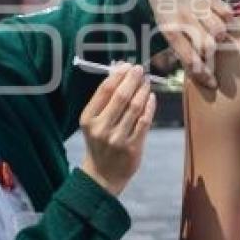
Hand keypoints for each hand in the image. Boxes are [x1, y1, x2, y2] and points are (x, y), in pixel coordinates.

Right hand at [79, 63, 155, 195]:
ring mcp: (117, 139)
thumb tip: (121, 70)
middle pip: (121, 96)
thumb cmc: (100, 141)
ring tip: (146, 82)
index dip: (118, 75)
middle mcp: (101, 128)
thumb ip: (105, 98)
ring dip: (143, 90)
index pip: (105, 90)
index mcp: (88, 118)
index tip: (127, 65)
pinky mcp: (132, 148)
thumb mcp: (94, 121)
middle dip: (133, 79)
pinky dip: (149, 106)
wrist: (103, 174)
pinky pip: (144, 122)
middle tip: (140, 69)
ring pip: (135, 107)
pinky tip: (151, 97)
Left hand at [147, 0, 232, 88]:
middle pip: (207, 45)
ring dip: (221, 38)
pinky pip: (227, 12)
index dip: (202, 74)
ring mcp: (197, 4)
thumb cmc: (170, 20)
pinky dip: (228, 20)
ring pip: (219, 29)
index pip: (188, 57)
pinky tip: (222, 23)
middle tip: (210, 56)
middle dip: (211, 55)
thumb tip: (205, 79)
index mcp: (170, 30)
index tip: (213, 84)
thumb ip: (184, 53)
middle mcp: (183, 16)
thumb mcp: (168, 35)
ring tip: (216, 39)